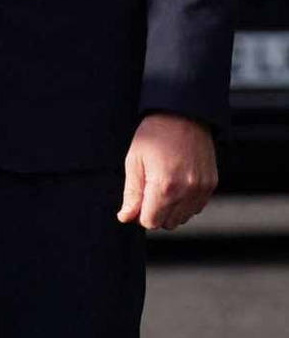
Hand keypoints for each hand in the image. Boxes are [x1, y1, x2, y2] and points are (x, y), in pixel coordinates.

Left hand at [118, 113, 217, 231]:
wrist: (183, 114)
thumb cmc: (155, 135)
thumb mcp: (134, 162)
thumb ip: (132, 194)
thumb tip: (126, 217)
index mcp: (165, 186)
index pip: (150, 222)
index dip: (140, 214)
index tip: (139, 199)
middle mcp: (187, 190)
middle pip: (168, 223)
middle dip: (156, 213)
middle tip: (150, 191)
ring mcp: (202, 188)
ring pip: (183, 218)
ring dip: (171, 210)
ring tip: (165, 186)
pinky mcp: (211, 183)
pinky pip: (197, 207)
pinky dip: (186, 203)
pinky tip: (178, 185)